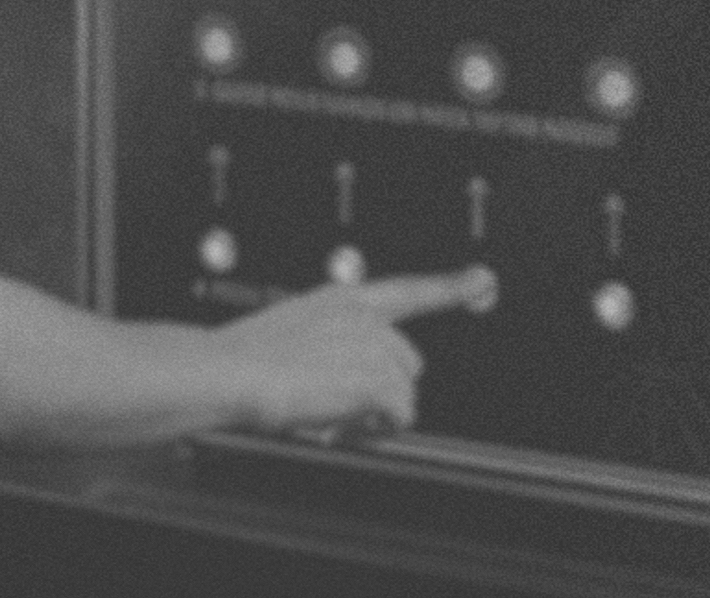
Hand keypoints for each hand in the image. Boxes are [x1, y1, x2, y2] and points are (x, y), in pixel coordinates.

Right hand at [214, 265, 497, 437]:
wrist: (228, 371)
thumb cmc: (240, 361)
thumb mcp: (288, 338)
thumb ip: (326, 347)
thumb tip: (344, 382)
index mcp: (339, 299)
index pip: (406, 290)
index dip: (449, 286)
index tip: (482, 279)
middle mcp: (364, 315)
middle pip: (407, 363)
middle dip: (380, 389)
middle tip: (332, 404)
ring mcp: (375, 344)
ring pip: (403, 395)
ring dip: (372, 412)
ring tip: (325, 412)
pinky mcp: (381, 378)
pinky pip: (399, 418)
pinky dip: (371, 430)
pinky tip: (335, 423)